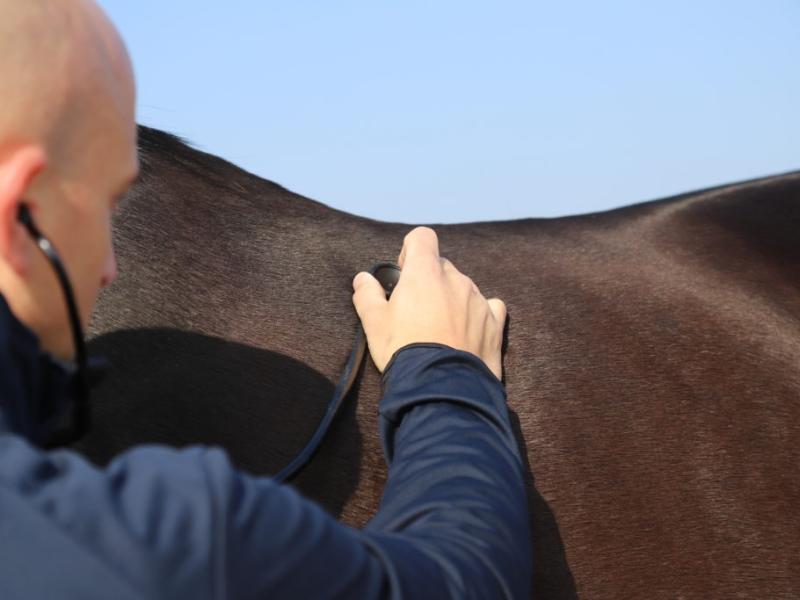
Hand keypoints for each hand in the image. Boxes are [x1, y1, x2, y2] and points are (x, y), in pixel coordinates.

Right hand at [351, 226, 506, 379]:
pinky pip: (488, 307)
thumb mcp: (374, 323)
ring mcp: (478, 299)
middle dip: (429, 282)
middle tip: (416, 312)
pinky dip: (478, 314)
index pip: (422, 237)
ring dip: (451, 300)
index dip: (411, 251)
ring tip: (440, 332)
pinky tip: (467, 333)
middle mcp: (456, 278)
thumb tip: (362, 279)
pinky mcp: (494, 322)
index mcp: (425, 272)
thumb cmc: (404, 351)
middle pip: (441, 266)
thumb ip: (367, 295)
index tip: (403, 276)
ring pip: (463, 287)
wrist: (441, 388)